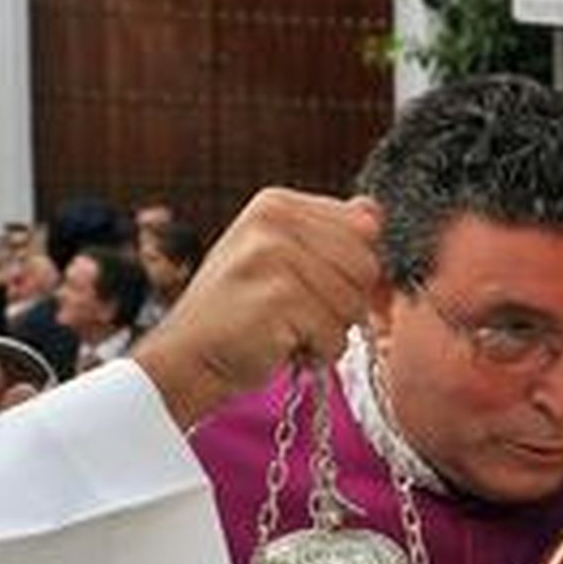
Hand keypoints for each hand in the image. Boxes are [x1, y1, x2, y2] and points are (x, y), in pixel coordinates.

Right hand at [132, 189, 381, 427]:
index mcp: (277, 204)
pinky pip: (334, 335)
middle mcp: (274, 221)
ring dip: (329, 332)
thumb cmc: (241, 314)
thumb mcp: (280, 260)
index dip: (352, 270)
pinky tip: (279, 346)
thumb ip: (327, 235)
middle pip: (366, 266)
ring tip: (286, 330)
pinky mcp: (278, 298)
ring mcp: (274, 257)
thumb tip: (374, 214)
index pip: (364, 227)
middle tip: (298, 314)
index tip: (315, 286)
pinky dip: (316, 354)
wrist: (188, 359)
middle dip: (344, 303)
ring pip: (353, 304)